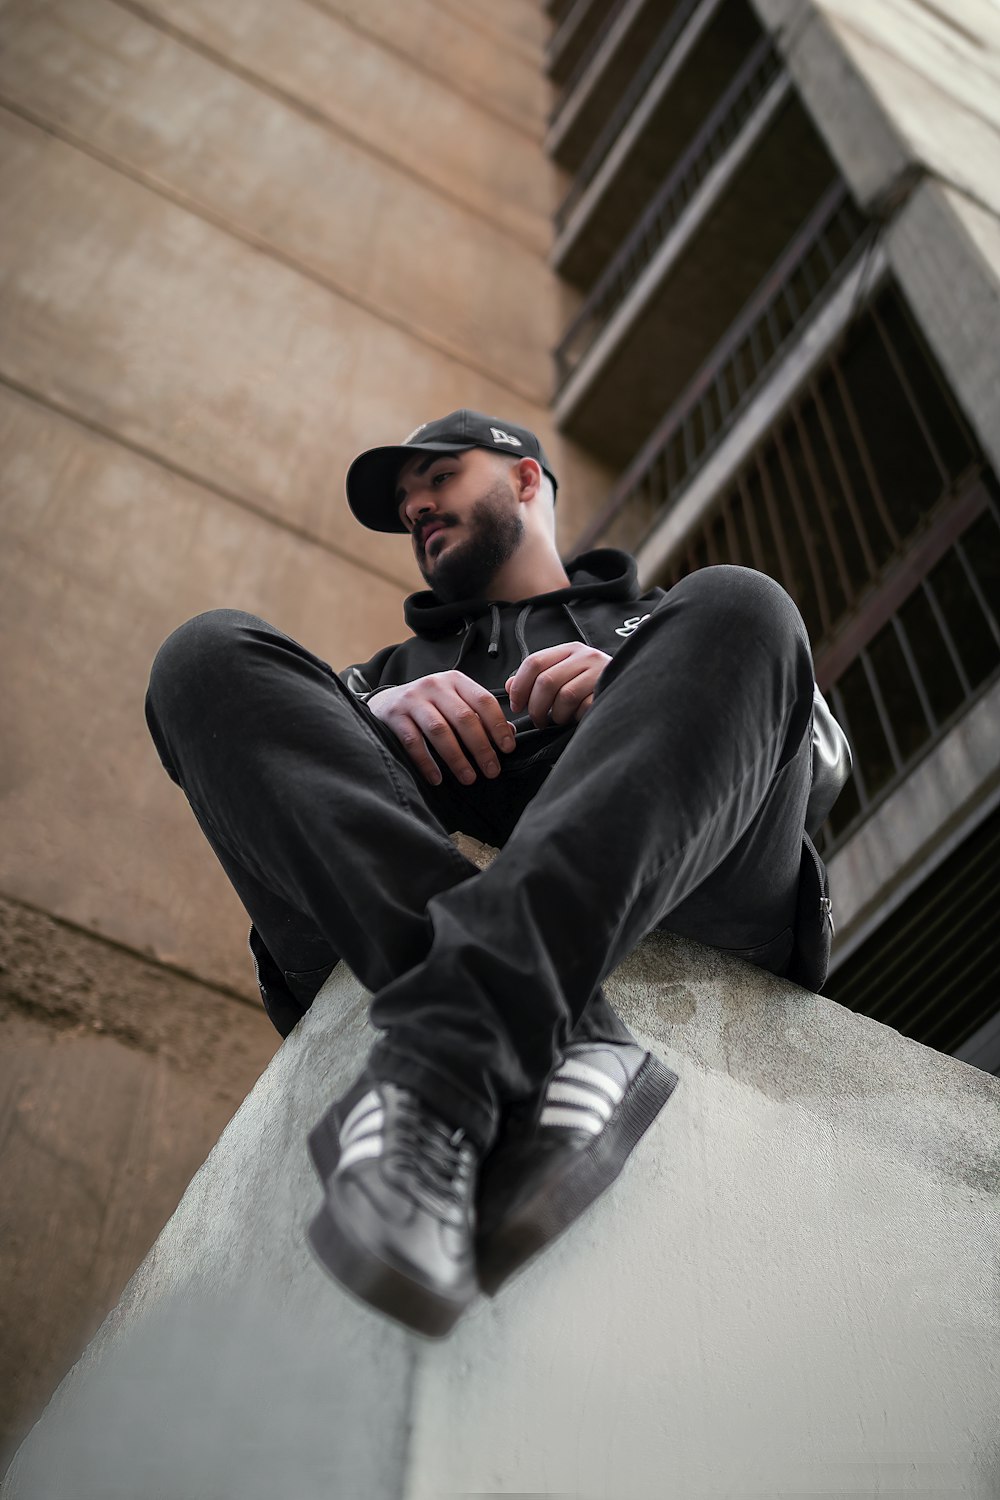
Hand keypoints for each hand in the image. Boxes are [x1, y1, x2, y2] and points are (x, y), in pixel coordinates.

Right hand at [368, 670, 516, 786]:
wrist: (386, 702)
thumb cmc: (428, 706)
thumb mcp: (454, 703)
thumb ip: (480, 716)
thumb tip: (510, 735)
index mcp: (455, 681)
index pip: (484, 700)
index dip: (498, 725)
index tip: (508, 748)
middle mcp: (435, 685)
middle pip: (464, 717)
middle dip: (481, 747)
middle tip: (492, 770)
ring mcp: (413, 699)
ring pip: (440, 730)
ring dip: (457, 758)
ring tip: (469, 778)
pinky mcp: (394, 715)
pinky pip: (413, 741)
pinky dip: (427, 762)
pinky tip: (437, 778)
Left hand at [506, 642, 611, 728]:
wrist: (631, 689)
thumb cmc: (591, 685)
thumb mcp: (562, 675)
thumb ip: (536, 678)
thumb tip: (509, 686)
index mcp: (569, 650)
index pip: (534, 662)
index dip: (520, 686)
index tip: (516, 705)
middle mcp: (585, 656)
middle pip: (546, 681)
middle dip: (536, 707)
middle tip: (537, 720)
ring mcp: (599, 672)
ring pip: (564, 696)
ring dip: (556, 715)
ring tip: (559, 719)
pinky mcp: (609, 690)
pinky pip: (584, 708)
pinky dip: (575, 718)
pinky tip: (576, 718)